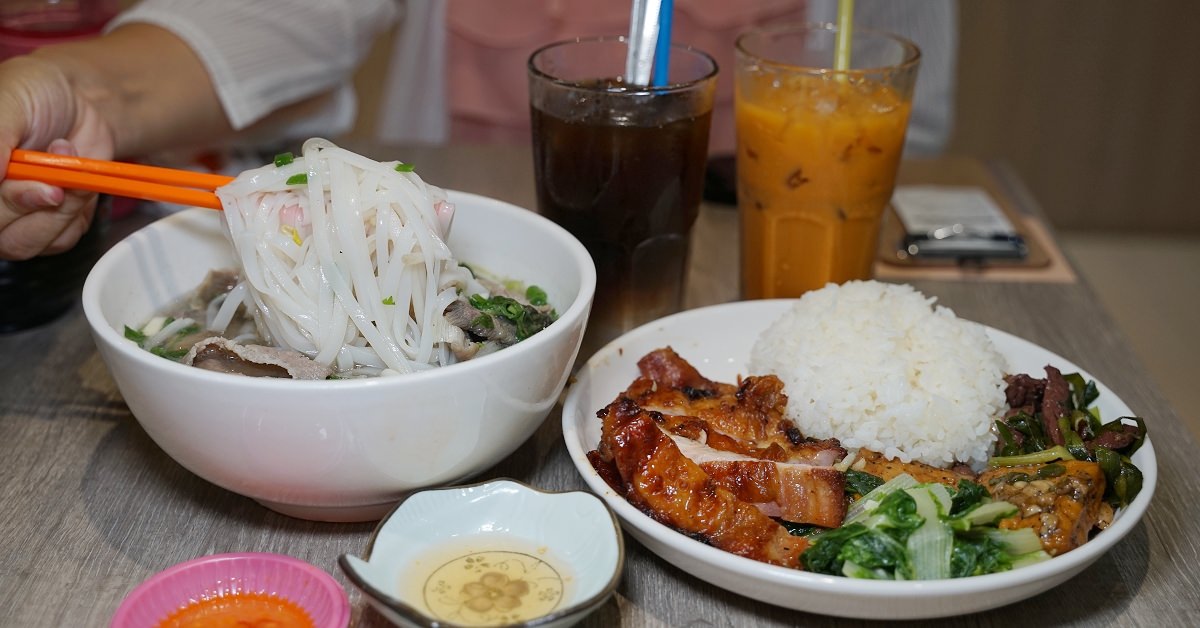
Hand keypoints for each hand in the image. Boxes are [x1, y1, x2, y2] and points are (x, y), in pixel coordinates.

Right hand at [0, 54, 115, 260]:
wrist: (80, 100)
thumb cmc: (33, 93)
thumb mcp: (9, 103)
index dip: (5, 204)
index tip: (41, 188)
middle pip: (0, 237)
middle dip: (30, 206)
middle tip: (56, 179)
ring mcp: (13, 218)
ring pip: (27, 244)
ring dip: (58, 211)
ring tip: (70, 170)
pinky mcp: (48, 225)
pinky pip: (59, 241)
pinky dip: (75, 215)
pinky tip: (77, 183)